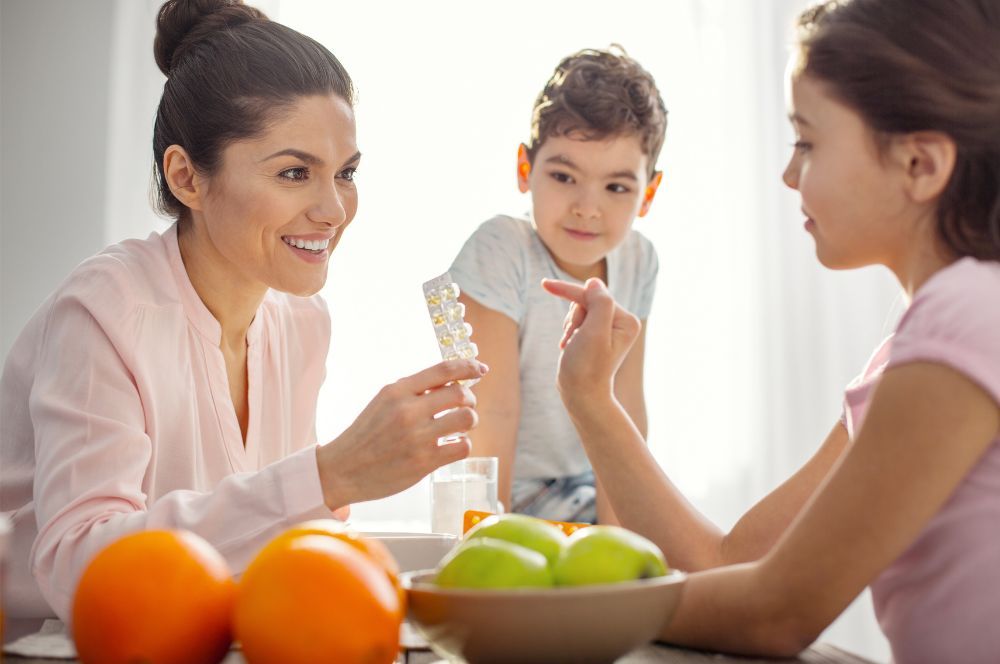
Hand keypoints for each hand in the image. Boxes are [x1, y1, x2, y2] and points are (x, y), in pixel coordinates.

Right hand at [316, 359, 487, 510]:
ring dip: (469, 421)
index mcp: (397, 391)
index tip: (480, 369)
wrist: (342, 469)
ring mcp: (417, 437)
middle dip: (469, 399)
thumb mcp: (384, 402)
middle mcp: (408, 411)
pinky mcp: (424, 462)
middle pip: (460, 394)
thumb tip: (453, 382)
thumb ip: (414, 391)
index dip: (468, 366)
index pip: (443, 370)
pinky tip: (451, 445)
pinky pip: (462, 446)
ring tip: (459, 427)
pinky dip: (462, 444)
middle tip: (465, 406)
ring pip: (467, 419)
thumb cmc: (367, 435)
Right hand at [542, 278, 640, 403]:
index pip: (593, 295)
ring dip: (569, 326)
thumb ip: (599, 303)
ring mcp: (608, 328)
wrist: (581, 395)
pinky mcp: (596, 334)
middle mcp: (620, 322)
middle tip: (572, 339)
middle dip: (573, 318)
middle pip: (586, 302)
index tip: (545, 284)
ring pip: (579, 310)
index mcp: (626, 320)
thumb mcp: (594, 333)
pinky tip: (569, 346)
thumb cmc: (586, 367)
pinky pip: (577, 320)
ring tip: (571, 345)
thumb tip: (594, 282)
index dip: (569, 291)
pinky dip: (569, 331)